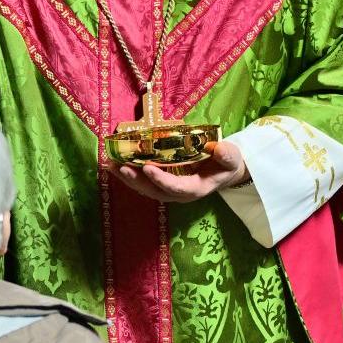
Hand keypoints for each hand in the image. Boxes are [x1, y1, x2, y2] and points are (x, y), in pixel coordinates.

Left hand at [111, 140, 248, 203]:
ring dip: (127, 178)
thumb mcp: (232, 158)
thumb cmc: (226, 164)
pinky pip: (142, 182)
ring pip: (145, 188)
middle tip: (120, 168)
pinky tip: (114, 164)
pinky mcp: (161, 184)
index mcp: (195, 188)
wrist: (222, 172)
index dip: (162, 179)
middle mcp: (178, 193)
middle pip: (154, 190)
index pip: (177, 187)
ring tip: (111, 165)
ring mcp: (168, 190)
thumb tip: (219, 149)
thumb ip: (227, 155)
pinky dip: (128, 174)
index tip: (148, 168)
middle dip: (136, 180)